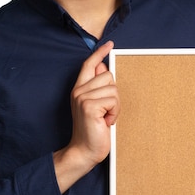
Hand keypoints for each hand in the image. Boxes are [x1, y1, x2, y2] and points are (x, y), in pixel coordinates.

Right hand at [53, 40, 119, 191]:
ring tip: (105, 117)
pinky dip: (114, 113)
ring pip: (113, 89)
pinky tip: (106, 122)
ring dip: (115, 106)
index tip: (110, 44)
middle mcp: (78, 91)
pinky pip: (113, 100)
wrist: (84, 150)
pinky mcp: (89, 106)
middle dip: (114, 94)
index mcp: (79, 89)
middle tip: (106, 111)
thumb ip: (97, 87)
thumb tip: (104, 68)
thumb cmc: (93, 130)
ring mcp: (82, 97)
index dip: (99, 52)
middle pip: (108, 76)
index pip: (89, 64)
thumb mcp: (94, 105)